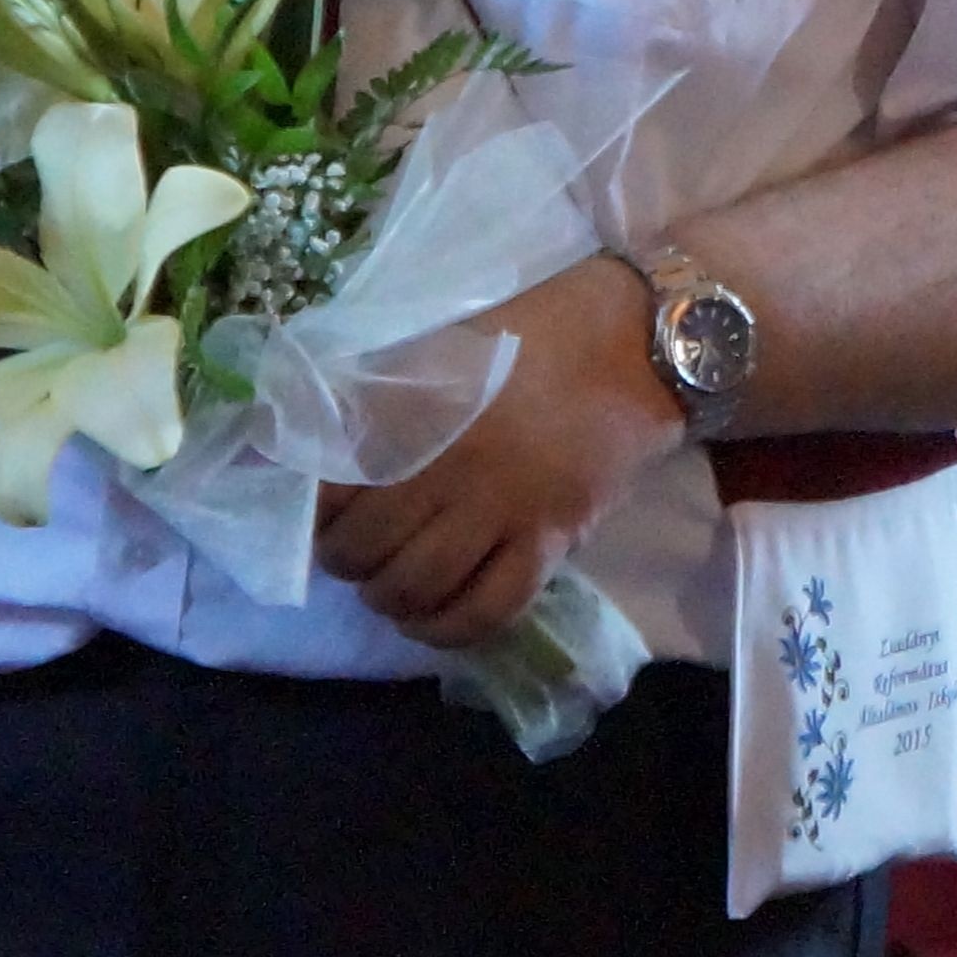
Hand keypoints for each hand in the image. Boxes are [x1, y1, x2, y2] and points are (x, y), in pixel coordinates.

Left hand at [315, 253, 682, 649]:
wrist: (642, 340)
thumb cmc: (540, 327)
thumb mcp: (446, 339)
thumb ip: (384, 386)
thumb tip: (320, 430)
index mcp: (419, 408)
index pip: (333, 490)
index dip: (314, 514)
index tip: (321, 514)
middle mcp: (451, 465)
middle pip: (368, 549)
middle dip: (346, 562)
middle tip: (353, 554)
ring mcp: (504, 509)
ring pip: (419, 588)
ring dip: (389, 599)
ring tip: (390, 587)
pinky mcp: (552, 540)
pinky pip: (488, 611)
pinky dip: (449, 630)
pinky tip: (434, 618)